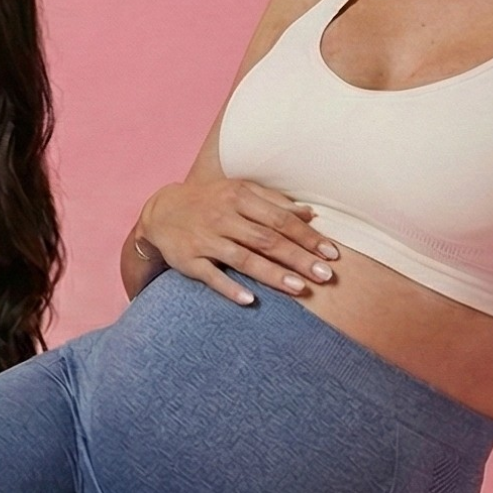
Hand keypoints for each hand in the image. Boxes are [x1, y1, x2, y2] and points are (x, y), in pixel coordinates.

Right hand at [132, 178, 339, 304]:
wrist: (161, 212)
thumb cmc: (209, 201)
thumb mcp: (239, 192)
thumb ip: (274, 202)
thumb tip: (310, 213)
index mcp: (239, 197)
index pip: (280, 219)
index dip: (307, 236)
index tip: (331, 253)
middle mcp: (222, 217)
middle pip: (267, 240)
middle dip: (298, 258)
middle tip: (325, 275)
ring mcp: (205, 239)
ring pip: (243, 259)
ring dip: (272, 274)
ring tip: (300, 288)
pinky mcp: (188, 260)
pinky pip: (211, 276)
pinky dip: (229, 288)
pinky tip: (249, 300)